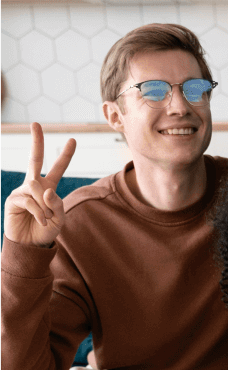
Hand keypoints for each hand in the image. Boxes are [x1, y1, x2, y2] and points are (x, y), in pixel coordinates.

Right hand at [4, 123, 75, 246]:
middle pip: (34, 159)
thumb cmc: (46, 230)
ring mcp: (22, 191)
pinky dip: (39, 212)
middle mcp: (34, 185)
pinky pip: (30, 201)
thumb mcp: (59, 218)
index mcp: (49, 187)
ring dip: (45, 206)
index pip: (58, 168)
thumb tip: (46, 190)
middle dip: (36, 141)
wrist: (30, 245)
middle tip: (35, 123)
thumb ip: (56, 203)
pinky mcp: (13, 199)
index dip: (66, 155)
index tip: (73, 139)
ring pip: (36, 187)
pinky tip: (41, 221)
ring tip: (46, 218)